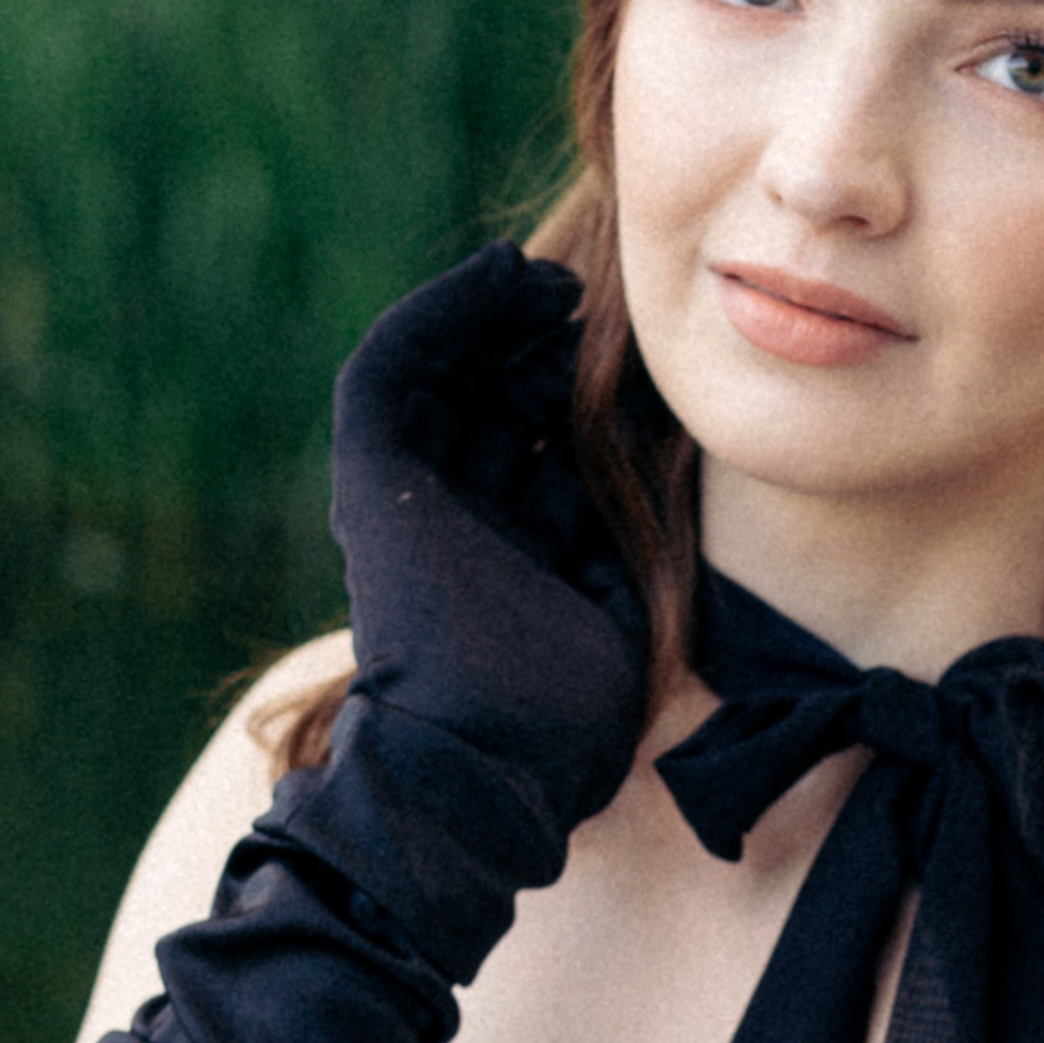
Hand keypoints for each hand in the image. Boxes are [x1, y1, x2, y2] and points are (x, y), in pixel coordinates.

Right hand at [328, 243, 651, 831]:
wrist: (487, 765)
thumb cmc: (564, 723)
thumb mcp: (621, 612)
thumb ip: (633, 543)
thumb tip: (669, 466)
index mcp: (512, 560)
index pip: (542, 453)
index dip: (581, 396)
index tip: (633, 357)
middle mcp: (459, 526)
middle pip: (493, 407)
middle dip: (537, 347)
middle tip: (588, 301)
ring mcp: (412, 506)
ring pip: (443, 379)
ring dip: (490, 317)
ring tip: (545, 278)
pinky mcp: (374, 487)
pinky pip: (388, 373)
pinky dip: (435, 316)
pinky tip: (492, 277)